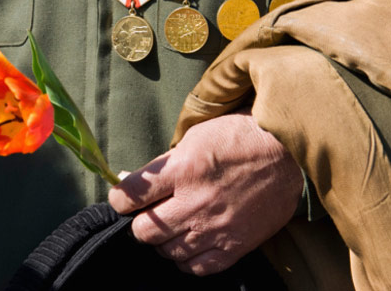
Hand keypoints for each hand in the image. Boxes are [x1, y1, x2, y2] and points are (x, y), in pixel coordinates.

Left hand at [109, 110, 302, 275]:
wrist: (285, 154)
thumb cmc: (237, 138)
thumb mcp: (195, 137)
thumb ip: (164, 163)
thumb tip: (133, 180)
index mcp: (183, 170)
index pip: (131, 195)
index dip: (120, 199)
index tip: (123, 199)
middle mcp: (196, 203)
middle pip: (145, 231)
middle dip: (140, 221)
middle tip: (150, 211)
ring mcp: (216, 228)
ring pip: (168, 252)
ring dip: (163, 240)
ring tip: (172, 224)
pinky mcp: (235, 246)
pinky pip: (197, 268)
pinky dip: (186, 259)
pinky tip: (190, 242)